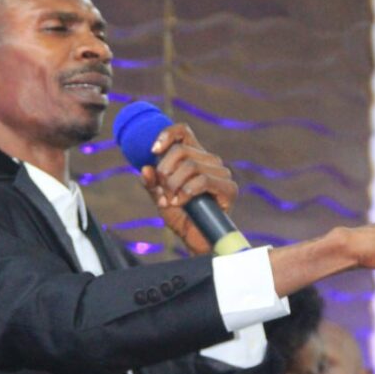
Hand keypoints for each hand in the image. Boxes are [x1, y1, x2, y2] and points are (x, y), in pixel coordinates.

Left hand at [139, 123, 238, 254]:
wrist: (196, 241)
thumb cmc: (182, 218)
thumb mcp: (160, 197)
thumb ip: (153, 183)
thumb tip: (145, 168)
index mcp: (195, 157)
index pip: (183, 132)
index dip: (167, 135)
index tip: (153, 151)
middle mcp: (211, 161)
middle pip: (181, 151)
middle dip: (165, 172)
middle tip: (162, 193)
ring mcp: (222, 174)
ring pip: (190, 166)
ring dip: (174, 185)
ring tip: (171, 201)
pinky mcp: (229, 189)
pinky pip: (202, 180)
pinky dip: (186, 192)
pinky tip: (180, 202)